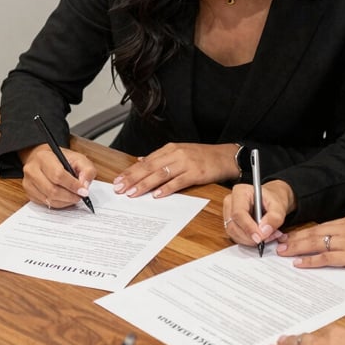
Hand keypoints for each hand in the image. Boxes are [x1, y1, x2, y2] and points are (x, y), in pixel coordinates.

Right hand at [20, 144, 95, 208]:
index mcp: (43, 157)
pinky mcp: (29, 192)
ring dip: (65, 201)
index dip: (72, 185)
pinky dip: (58, 204)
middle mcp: (32, 170)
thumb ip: (87, 170)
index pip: (58, 175)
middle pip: (52, 190)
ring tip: (73, 197)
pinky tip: (64, 198)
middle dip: (70, 196)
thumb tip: (85, 186)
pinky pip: (45, 203)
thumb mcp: (78, 159)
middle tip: (80, 196)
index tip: (83, 191)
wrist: (44, 159)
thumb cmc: (61, 159)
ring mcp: (28, 182)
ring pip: (49, 199)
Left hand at [112, 142, 238, 197]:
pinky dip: (166, 189)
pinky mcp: (196, 173)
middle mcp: (176, 154)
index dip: (130, 171)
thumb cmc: (202, 156)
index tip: (117, 181)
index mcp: (169, 149)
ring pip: (160, 174)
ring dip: (144, 184)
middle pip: (149, 167)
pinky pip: (178, 182)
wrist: (226, 157)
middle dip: (132, 178)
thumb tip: (140, 161)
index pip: (145, 161)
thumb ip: (160, 158)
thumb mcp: (179, 152)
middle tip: (119, 188)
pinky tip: (156, 195)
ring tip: (132, 193)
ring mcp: (186, 163)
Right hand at [222, 180, 293, 246]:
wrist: (271, 201)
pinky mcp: (231, 224)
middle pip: (233, 225)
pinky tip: (261, 237)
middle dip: (250, 237)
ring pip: (233, 233)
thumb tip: (264, 231)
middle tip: (267, 238)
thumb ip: (274, 217)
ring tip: (267, 236)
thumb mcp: (279, 206)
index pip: (238, 213)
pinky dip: (249, 241)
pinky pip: (236, 237)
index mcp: (240, 192)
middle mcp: (231, 202)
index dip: (248, 227)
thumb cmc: (273, 199)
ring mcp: (228, 214)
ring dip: (250, 240)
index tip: (259, 237)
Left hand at [276, 215, 344, 271]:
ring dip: (297, 248)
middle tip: (279, 244)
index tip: (290, 235)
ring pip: (316, 243)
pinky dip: (311, 261)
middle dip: (295, 238)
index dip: (303, 231)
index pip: (320, 226)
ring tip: (283, 253)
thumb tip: (338, 241)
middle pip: (313, 232)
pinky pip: (326, 258)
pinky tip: (300, 263)